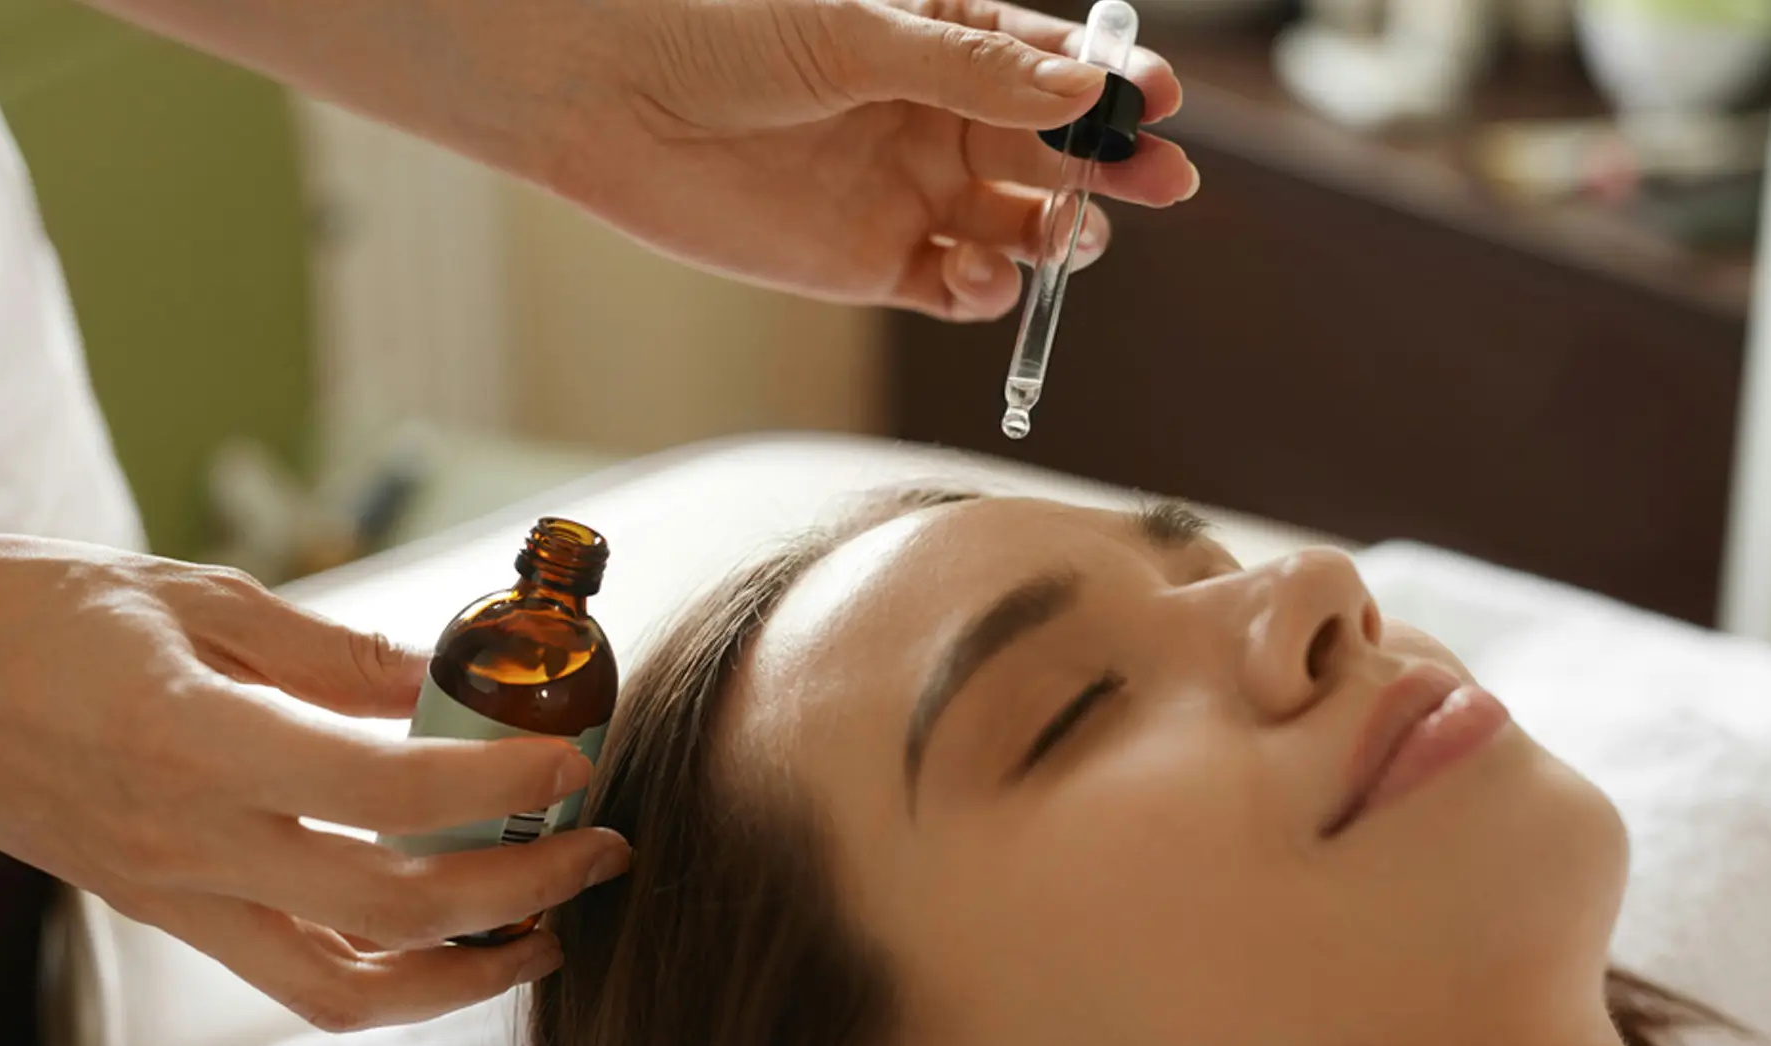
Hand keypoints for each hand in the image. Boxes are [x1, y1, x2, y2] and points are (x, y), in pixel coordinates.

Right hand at [0, 536, 629, 1031]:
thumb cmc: (41, 616)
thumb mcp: (196, 599)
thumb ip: (334, 655)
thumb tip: (447, 682)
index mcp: (196, 737)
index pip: (380, 785)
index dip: (494, 782)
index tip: (571, 763)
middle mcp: (187, 838)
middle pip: (388, 905)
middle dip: (520, 886)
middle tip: (596, 848)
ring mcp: (173, 892)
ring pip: (342, 984)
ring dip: (465, 968)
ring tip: (545, 925)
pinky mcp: (165, 913)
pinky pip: (293, 976)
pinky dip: (387, 972)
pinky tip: (447, 937)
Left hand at [538, 0, 1197, 320]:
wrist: (608, 97)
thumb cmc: (720, 31)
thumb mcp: (856, 34)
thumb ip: (970, 68)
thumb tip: (1085, 88)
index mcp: (940, 38)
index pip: (1048, 62)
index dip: (1108, 83)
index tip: (1157, 100)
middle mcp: (936, 116)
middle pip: (1053, 149)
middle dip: (1110, 166)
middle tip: (1162, 181)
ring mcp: (909, 192)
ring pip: (1018, 225)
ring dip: (1058, 235)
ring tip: (1071, 235)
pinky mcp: (872, 262)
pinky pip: (956, 284)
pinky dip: (985, 290)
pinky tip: (983, 276)